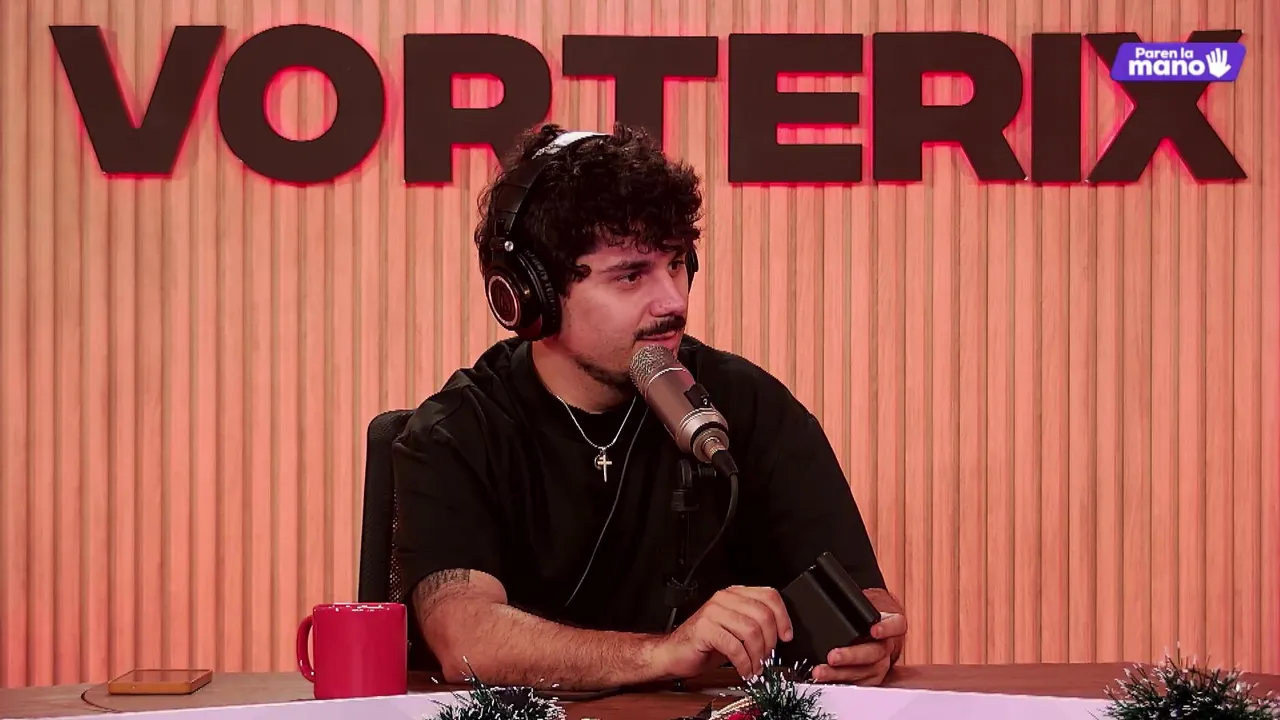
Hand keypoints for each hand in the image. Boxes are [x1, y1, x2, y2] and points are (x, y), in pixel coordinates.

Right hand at [651, 586, 794, 679]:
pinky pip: (734, 645)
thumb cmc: (705, 643)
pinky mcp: (704, 628)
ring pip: (751, 631)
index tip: (786, 636)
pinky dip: (743, 662)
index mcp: (735, 594)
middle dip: (770, 642)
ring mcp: (713, 612)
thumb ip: (756, 624)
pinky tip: (744, 669)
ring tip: (755, 666)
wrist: (674, 653)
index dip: (783, 617)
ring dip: (757, 655)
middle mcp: (724, 598)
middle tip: (767, 657)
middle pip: (763, 615)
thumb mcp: (736, 630)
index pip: (769, 596)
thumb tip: (782, 633)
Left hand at [810, 588, 906, 685]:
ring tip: (820, 671)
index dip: (886, 628)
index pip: (896, 625)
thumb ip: (853, 598)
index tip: (874, 629)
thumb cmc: (865, 612)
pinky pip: (858, 683)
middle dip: (852, 656)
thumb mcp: (863, 601)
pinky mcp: (871, 676)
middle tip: (832, 656)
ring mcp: (881, 663)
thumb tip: (825, 583)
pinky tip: (824, 680)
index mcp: (891, 622)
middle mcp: (887, 645)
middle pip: (875, 653)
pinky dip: (840, 682)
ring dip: (841, 673)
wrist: (873, 626)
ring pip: (865, 672)